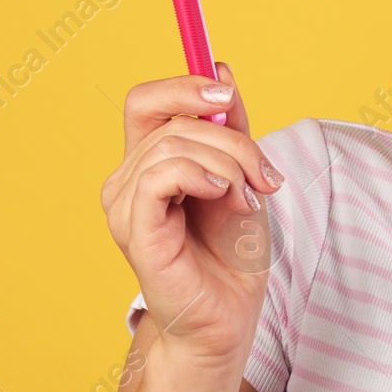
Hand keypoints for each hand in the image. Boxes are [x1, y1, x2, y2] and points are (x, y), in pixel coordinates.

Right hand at [100, 62, 284, 368]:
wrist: (226, 321)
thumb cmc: (231, 257)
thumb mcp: (241, 176)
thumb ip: (229, 128)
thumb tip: (220, 69)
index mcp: (148, 164)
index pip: (147, 100)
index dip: (185, 84)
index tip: (228, 92)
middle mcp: (128, 180)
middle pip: (170, 117)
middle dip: (230, 136)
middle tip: (265, 175)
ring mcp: (126, 206)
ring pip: (173, 143)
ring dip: (227, 163)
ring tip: (247, 199)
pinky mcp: (135, 231)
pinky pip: (160, 174)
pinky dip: (199, 174)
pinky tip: (222, 195)